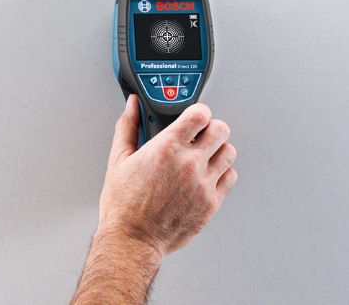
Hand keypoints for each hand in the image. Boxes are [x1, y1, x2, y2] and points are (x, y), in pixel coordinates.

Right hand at [98, 95, 237, 256]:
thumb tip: (132, 106)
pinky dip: (221, 174)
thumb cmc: (123, 206)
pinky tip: (207, 176)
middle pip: (221, 129)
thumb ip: (127, 127)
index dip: (199, 111)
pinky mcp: (211, 203)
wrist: (132, 241)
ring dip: (218, 150)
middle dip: (211, 128)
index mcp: (166, 148)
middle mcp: (189, 163)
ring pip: (229, 151)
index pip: (200, 113)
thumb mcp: (118, 160)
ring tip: (205, 156)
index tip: (194, 116)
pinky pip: (230, 177)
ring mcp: (202, 184)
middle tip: (200, 136)